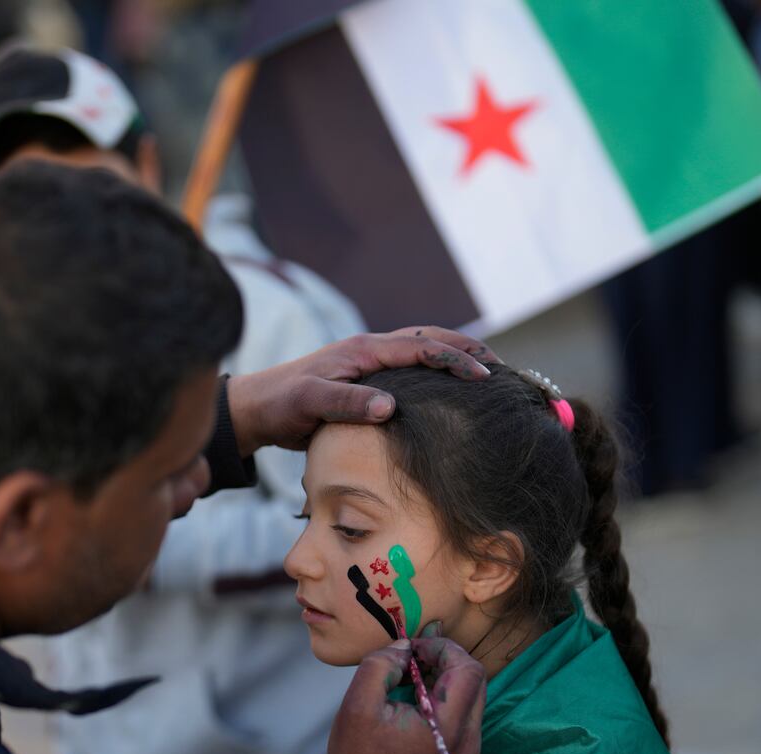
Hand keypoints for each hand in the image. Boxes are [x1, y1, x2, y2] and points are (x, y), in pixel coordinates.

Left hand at [225, 326, 502, 452]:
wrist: (258, 408)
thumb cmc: (281, 404)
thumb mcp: (309, 403)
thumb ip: (347, 404)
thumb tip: (390, 407)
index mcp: (365, 350)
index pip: (422, 347)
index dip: (457, 359)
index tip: (486, 376)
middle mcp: (372, 350)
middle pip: (430, 339)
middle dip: (468, 349)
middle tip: (502, 369)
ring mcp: (370, 363)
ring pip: (423, 350)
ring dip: (455, 356)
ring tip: (487, 373)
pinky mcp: (367, 380)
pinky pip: (411, 369)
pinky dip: (436, 372)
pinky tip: (449, 393)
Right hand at [318, 636, 485, 753]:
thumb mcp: (359, 702)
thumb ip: (383, 663)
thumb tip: (405, 647)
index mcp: (448, 726)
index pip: (468, 669)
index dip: (442, 647)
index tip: (412, 647)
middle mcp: (468, 738)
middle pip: (475, 678)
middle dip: (445, 658)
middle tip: (412, 656)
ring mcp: (467, 749)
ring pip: (471, 693)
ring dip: (445, 675)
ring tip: (409, 674)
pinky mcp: (459, 753)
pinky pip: (462, 710)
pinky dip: (443, 693)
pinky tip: (414, 695)